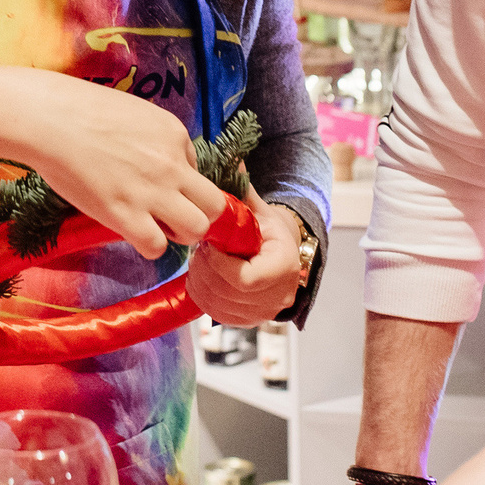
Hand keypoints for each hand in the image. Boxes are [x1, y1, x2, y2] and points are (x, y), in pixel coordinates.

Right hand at [0, 65, 228, 256]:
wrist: (49, 119)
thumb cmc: (80, 111)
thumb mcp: (134, 113)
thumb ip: (156, 140)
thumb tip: (165, 165)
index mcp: (174, 134)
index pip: (198, 172)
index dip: (181, 184)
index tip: (156, 185)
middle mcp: (172, 164)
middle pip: (215, 205)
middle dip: (198, 215)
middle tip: (172, 216)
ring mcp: (151, 191)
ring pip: (197, 229)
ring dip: (180, 234)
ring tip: (156, 227)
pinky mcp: (125, 214)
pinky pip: (157, 246)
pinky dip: (148, 246)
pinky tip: (131, 232)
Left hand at [187, 192, 303, 324]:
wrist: (284, 260)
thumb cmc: (271, 234)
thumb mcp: (262, 212)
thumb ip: (245, 194)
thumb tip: (234, 163)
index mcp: (283, 266)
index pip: (244, 279)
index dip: (219, 264)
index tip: (210, 245)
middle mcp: (276, 296)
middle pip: (226, 292)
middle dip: (205, 269)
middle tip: (202, 249)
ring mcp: (261, 313)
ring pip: (216, 305)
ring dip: (200, 281)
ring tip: (203, 260)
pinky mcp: (245, 321)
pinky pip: (214, 312)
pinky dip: (201, 294)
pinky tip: (203, 275)